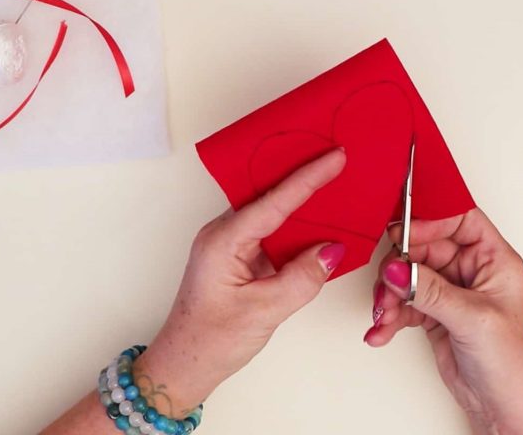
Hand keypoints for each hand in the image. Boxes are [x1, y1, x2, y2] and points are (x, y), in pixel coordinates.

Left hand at [135, 148, 347, 417]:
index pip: (274, 200)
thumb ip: (303, 278)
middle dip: (305, 176)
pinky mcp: (239, 256)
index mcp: (224, 240)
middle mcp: (224, 234)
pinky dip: (297, 226)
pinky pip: (272, 231)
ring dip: (303, 203)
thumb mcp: (265, 311)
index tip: (335, 157)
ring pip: (273, 212)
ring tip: (337, 184)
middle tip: (339, 159)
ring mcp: (230, 244)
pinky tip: (320, 223)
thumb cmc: (211, 341)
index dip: (308, 177)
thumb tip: (333, 249)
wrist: (184, 365)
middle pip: (271, 195)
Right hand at [365, 208, 522, 434]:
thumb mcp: (473, 319)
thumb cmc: (513, 364)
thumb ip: (431, 290)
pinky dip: (389, 316)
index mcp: (494, 259)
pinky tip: (382, 330)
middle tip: (387, 283)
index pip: (460, 220)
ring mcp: (451, 292)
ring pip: (408, 276)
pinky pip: (403, 303)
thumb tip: (399, 268)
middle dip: (400, 267)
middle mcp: (472, 271)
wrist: (505, 408)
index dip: (430, 222)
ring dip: (390, 295)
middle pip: (425, 247)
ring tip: (384, 315)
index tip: (403, 234)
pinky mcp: (434, 314)